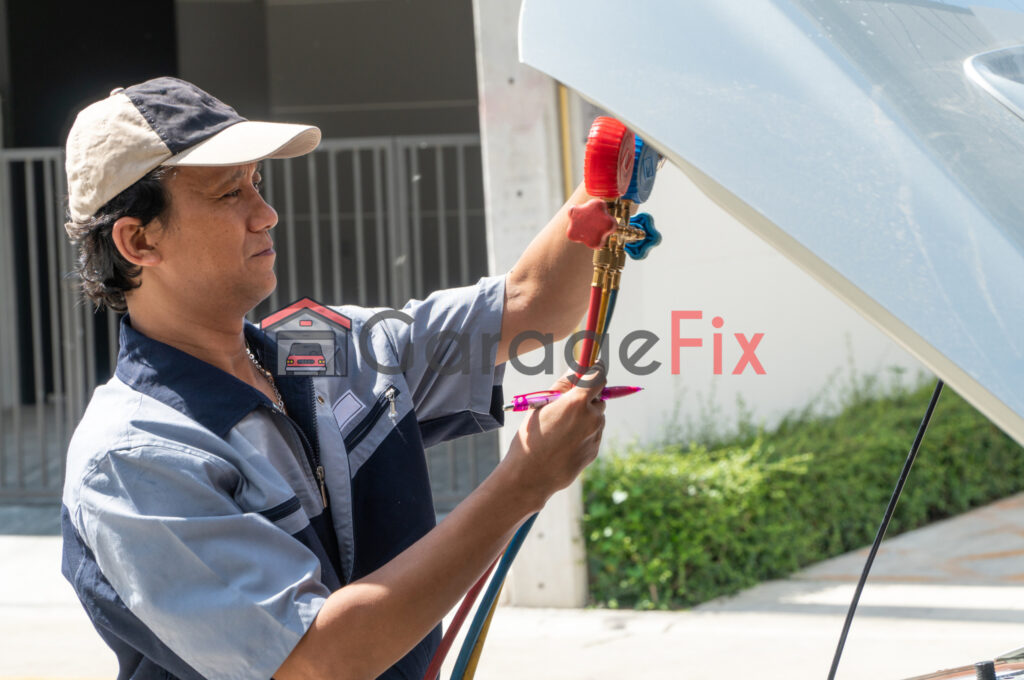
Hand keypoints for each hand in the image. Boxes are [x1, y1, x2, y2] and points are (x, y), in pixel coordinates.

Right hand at [504, 363, 606, 510]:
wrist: (530, 475)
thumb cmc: (530, 437)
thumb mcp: (541, 405)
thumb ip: (562, 386)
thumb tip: (576, 370)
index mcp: (577, 403)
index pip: (598, 376)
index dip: (597, 369)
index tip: (595, 365)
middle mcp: (591, 418)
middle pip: (599, 398)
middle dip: (587, 398)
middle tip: (568, 404)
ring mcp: (595, 436)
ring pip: (596, 418)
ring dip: (585, 417)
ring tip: (560, 428)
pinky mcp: (594, 451)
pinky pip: (593, 435)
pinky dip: (583, 433)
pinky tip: (564, 442)